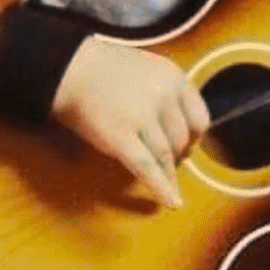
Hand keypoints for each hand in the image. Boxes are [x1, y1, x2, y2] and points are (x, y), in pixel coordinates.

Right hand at [52, 36, 209, 206]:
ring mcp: (143, 117)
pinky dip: (162, 188)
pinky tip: (172, 202)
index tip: (188, 146)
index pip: (200, 117)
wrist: (69, 67)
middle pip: (181, 139)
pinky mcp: (121, 137)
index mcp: (174, 77)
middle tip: (170, 163)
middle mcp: (164, 96)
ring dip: (168, 173)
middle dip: (178, 156)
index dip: (194, 137)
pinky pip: (148, 168)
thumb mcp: (148, 69)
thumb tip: (179, 126)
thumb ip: (167, 93)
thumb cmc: (104, 68)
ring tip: (166, 182)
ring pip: (166, 156)